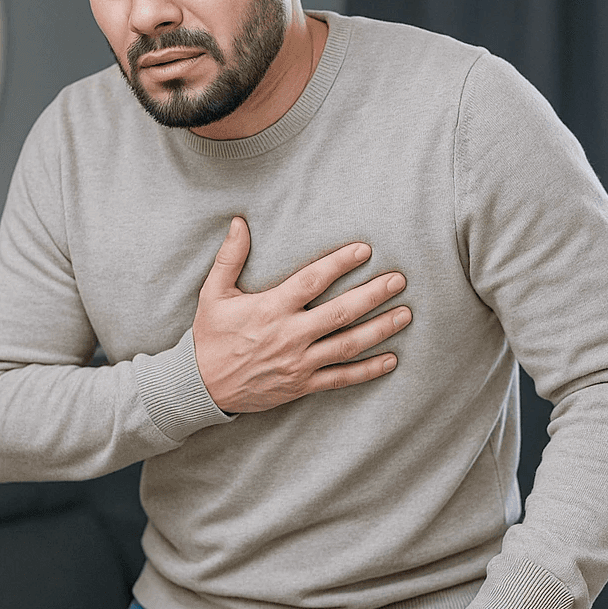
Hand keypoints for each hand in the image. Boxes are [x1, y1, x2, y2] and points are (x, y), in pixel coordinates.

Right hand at [192, 216, 410, 413]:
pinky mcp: (302, 385)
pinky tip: (391, 360)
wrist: (201, 386)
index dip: (340, 264)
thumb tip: (240, 222)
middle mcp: (289, 335)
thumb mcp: (213, 294)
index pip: (312, 281)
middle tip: (399, 280)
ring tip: (406, 314)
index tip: (364, 250)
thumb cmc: (210, 336)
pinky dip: (368, 371)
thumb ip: (230, 257)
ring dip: (380, 329)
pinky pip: (341, 378)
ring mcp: (299, 363)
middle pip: (340, 313)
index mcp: (270, 308)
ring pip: (348, 345)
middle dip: (373, 295)